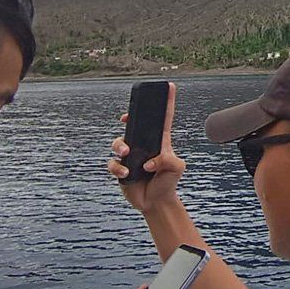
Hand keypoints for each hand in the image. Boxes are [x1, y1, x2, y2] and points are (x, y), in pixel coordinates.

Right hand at [108, 82, 185, 213]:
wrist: (156, 202)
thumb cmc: (168, 182)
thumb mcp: (176, 169)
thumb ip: (168, 161)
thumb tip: (150, 161)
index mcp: (160, 141)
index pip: (164, 118)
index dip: (167, 102)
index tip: (169, 85)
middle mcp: (144, 145)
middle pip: (134, 124)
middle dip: (128, 117)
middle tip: (125, 117)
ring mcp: (131, 156)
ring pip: (118, 142)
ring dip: (119, 145)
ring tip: (126, 153)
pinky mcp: (120, 169)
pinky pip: (113, 163)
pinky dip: (117, 168)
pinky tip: (126, 174)